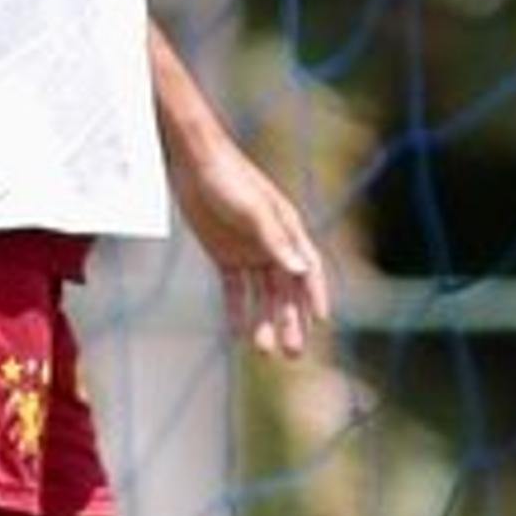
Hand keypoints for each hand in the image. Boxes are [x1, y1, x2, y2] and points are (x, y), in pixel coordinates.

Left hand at [168, 140, 330, 359]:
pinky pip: (235, 290)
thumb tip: (300, 270)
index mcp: (289, 231)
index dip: (315, 296)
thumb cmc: (229, 179)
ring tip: (264, 351)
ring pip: (262, 295)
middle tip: (292, 353)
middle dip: (291, 321)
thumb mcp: (253, 210)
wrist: (193, 162)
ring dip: (265, 321)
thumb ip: (275, 241)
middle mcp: (274, 245)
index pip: (308, 271)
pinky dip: (237, 310)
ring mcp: (249, 251)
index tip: (322, 322)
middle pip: (286, 290)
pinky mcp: (225, 255)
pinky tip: (237, 334)